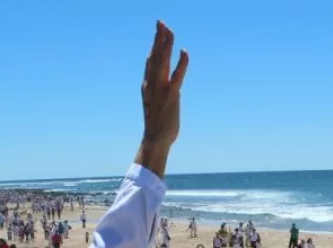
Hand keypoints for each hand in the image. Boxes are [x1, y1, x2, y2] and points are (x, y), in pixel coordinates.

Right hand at [135, 21, 188, 177]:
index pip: (151, 60)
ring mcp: (161, 89)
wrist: (155, 139)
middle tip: (161, 22)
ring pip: (162, 62)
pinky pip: (177, 76)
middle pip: (155, 56)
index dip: (155, 44)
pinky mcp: (171, 96)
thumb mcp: (156, 103)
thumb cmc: (157, 123)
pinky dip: (181, 63)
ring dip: (166, 45)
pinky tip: (184, 52)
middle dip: (158, 38)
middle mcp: (152, 84)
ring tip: (168, 30)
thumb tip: (164, 86)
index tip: (159, 31)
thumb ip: (158, 92)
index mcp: (148, 85)